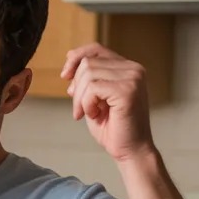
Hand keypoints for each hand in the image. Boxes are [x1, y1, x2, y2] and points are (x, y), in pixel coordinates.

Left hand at [60, 44, 155, 162]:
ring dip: (81, 98)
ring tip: (89, 113)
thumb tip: (70, 58)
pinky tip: (96, 115)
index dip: (76, 58)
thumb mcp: (94, 97)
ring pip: (88, 74)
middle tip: (80, 109)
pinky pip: (93, 88)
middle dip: (77, 87)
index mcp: (127, 67)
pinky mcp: (128, 90)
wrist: (129, 150)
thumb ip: (87, 78)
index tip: (64, 76)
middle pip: (87, 63)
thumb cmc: (112, 127)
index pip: (96, 49)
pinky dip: (87, 104)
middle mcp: (134, 69)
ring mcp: (133, 78)